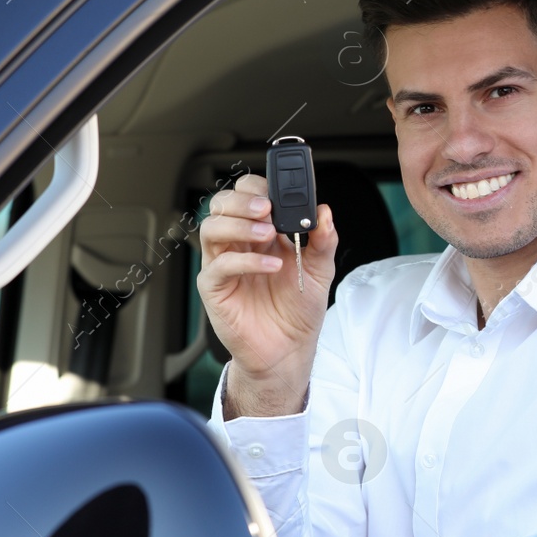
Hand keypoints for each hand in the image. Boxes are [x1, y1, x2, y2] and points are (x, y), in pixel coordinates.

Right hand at [197, 173, 336, 417]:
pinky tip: (271, 266)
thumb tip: (324, 211)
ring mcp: (223, 263)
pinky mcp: (215, 287)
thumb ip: (324, 240)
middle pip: (222, 204)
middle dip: (243, 200)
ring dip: (240, 224)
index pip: (248, 195)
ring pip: (212, 227)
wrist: (289, 348)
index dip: (259, 187)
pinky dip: (245, 261)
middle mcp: (239, 243)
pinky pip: (220, 265)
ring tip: (268, 233)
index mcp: (260, 232)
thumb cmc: (298, 308)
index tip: (279, 192)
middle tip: (267, 208)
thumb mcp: (320, 270)